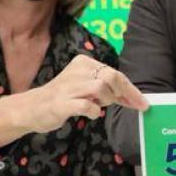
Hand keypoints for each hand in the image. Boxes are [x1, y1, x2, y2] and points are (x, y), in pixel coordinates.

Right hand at [29, 55, 149, 132]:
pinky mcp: (61, 103)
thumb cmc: (64, 98)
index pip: (114, 73)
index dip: (131, 90)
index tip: (143, 103)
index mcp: (83, 63)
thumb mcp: (86, 88)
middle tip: (113, 102)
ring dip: (105, 101)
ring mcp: (68, 87)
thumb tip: (134, 98)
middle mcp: (77, 71)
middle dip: (120, 93)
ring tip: (97, 105)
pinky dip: (94, 111)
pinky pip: (86, 106)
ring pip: (101, 88)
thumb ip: (108, 89)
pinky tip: (91, 113)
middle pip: (111, 77)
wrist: (32, 108)